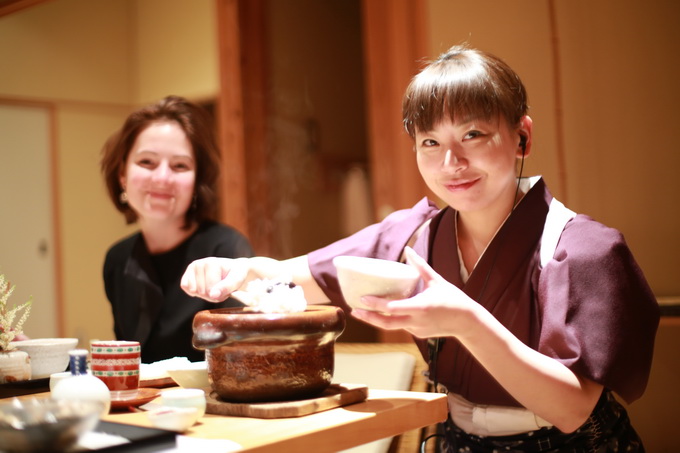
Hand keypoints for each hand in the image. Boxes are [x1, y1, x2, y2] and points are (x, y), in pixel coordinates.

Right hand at [180, 257, 249, 301]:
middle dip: (213, 295)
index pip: (211, 290)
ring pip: (194, 291)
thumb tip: (213, 295)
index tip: (229, 289)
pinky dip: (194, 292)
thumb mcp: (237, 280)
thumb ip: (226, 287)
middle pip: (202, 292)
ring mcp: (192, 268)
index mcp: (212, 263)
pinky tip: (204, 287)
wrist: (233, 269)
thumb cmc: (236, 274)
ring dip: (205, 295)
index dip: (221, 295)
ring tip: (215, 287)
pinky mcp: (187, 273)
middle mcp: (200, 263)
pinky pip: (185, 287)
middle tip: (222, 288)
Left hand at [351, 247, 479, 338]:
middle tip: (353, 310)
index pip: (392, 308)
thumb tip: (408, 249)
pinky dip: (391, 320)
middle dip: (368, 318)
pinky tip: (381, 314)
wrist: (468, 322)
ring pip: (392, 327)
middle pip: (386, 323)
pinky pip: (401, 327)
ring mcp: (417, 330)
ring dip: (376, 320)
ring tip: (361, 312)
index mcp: (420, 307)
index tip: (362, 298)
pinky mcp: (419, 334)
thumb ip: (421, 266)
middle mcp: (416, 321)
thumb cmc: (453, 299)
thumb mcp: (436, 281)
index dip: (376, 305)